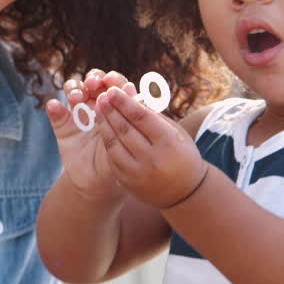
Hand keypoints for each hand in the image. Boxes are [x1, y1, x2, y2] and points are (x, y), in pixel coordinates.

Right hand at [46, 70, 135, 200]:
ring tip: (76, 97)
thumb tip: (130, 89)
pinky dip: (54, 106)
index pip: (115, 85)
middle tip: (93, 84)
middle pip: (94, 81)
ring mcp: (79, 113)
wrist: (99, 184)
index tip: (109, 81)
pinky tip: (55, 106)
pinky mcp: (63, 125)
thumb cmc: (120, 161)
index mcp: (117, 107)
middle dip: (93, 78)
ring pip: (75, 89)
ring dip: (74, 87)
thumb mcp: (127, 142)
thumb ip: (128, 119)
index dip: (112, 79)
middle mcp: (98, 105)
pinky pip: (56, 111)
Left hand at [95, 86, 207, 208]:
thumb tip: (130, 96)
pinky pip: (112, 158)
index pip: (141, 118)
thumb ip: (153, 116)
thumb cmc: (182, 154)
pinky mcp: (128, 184)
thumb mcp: (175, 133)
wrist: (186, 193)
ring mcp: (138, 174)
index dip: (124, 102)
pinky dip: (107, 141)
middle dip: (111, 110)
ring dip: (104, 124)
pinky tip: (103, 128)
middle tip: (101, 96)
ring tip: (98, 109)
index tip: (113, 90)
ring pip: (114, 144)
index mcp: (168, 143)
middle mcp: (153, 160)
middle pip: (125, 129)